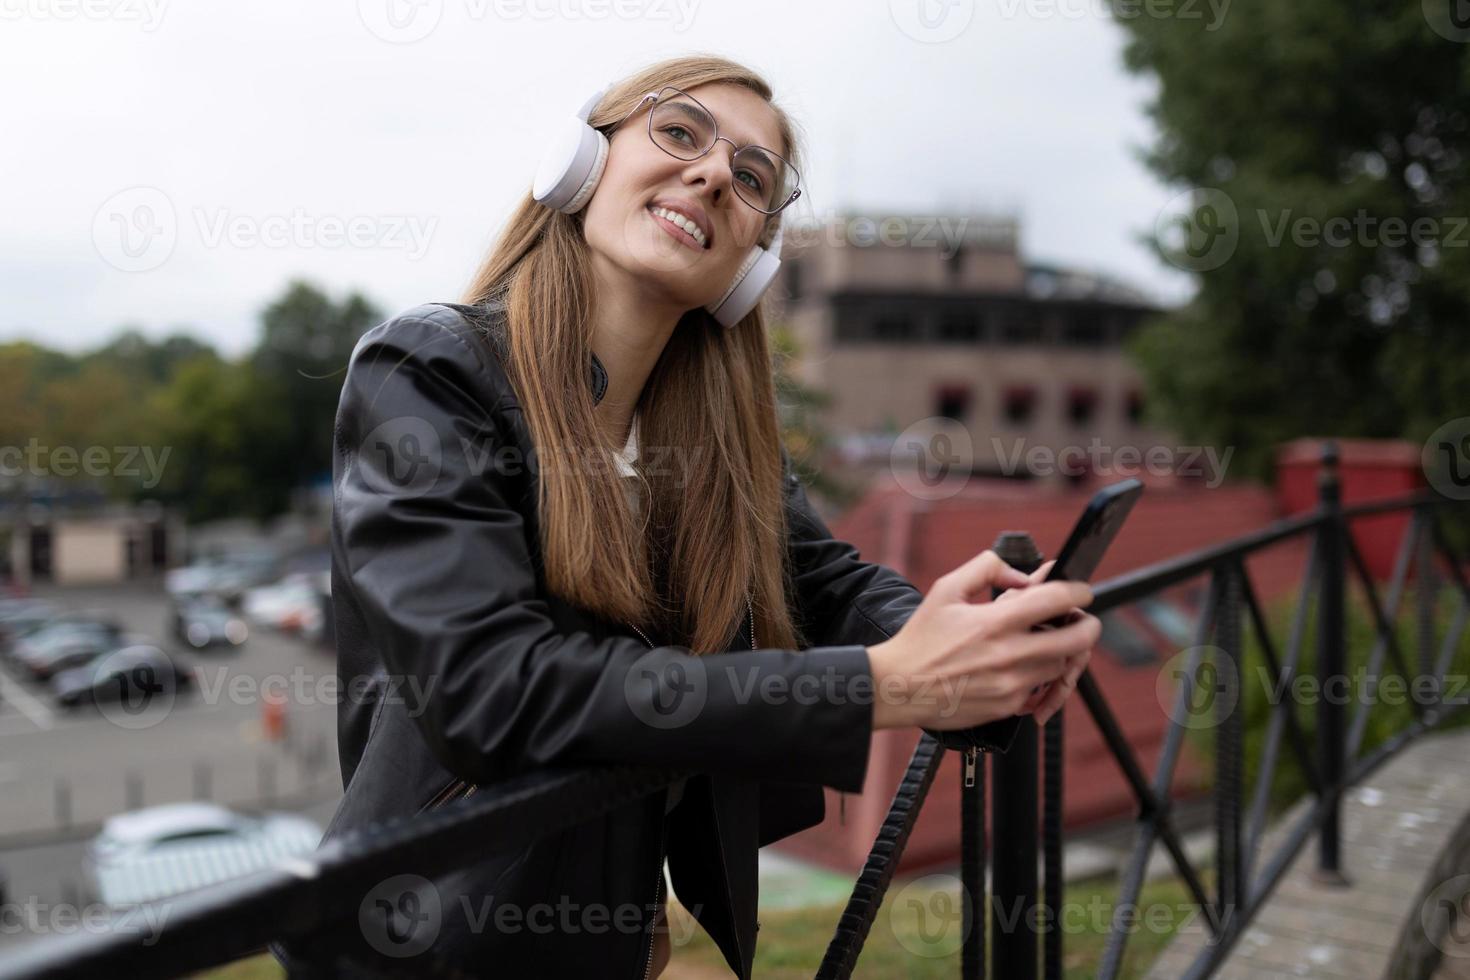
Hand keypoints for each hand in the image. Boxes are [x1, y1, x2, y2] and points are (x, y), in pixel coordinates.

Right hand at [867, 550, 1099, 730]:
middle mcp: (1009, 655)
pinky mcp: (1008, 706)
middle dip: (1087, 625)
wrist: (899, 687)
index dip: (1078, 591)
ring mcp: (1012, 684)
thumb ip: (987, 569)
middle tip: (1079, 620)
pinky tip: (1022, 666)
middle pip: (1077, 640)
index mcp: (995, 622)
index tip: (1080, 590)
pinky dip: (1040, 676)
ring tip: (1045, 641)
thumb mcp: (947, 589)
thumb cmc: (921, 638)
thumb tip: (1024, 577)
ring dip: (1061, 651)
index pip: (1057, 600)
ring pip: (1062, 666)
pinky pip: (1041, 690)